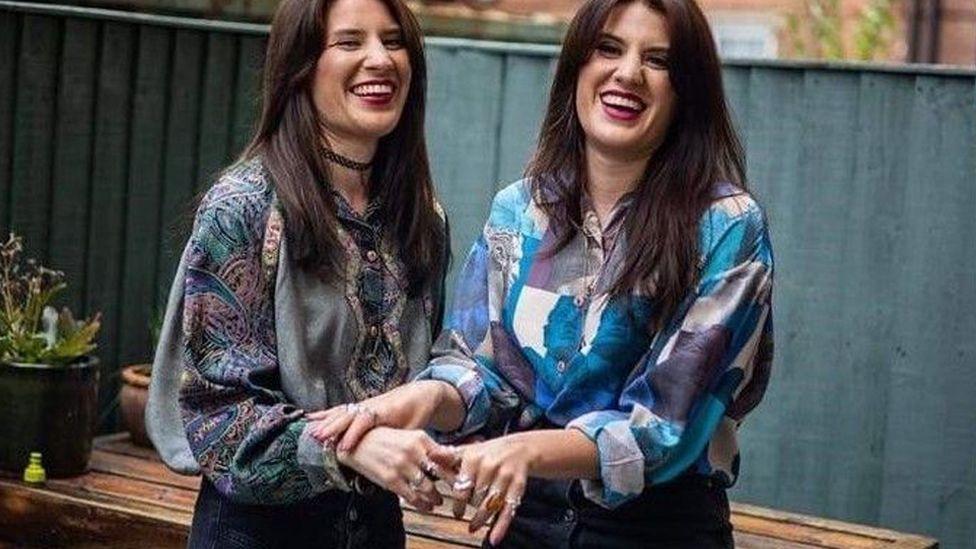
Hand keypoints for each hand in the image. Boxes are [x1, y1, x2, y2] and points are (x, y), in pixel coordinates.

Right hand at [307, 380, 451, 452]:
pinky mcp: (360, 408)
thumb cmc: (418, 412)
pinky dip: (325, 414)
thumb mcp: (415, 427)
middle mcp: (370, 406)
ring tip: (310, 432)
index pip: (366, 421)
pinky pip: (340, 410)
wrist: (419, 394)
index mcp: (384, 411)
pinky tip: (310, 418)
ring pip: (341, 412)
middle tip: (318, 438)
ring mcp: (363, 406)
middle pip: (348, 415)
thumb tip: (400, 456)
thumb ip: (404, 439)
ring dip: (325, 422)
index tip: (343, 447)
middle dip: (332, 427)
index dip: (353, 433)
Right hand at [336, 427, 448, 512]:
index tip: (464, 476)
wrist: (355, 441)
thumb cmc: (384, 438)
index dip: (456, 469)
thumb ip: (426, 447)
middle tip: (458, 492)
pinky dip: (422, 504)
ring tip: (439, 501)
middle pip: (441, 473)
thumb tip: (448, 456)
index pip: (446, 456)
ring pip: (428, 488)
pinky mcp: (391, 480)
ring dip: (436, 498)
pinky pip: (412, 497)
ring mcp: (402, 466)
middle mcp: (413, 451)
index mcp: (420, 438)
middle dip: (452, 486)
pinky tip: (426, 506)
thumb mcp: (408, 436)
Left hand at [428, 436, 533, 545]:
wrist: (521, 448)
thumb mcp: (469, 450)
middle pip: (475, 498)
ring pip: (489, 506)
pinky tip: (494, 539)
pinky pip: (508, 510)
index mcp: (474, 457)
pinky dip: (501, 526)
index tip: (456, 512)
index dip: (457, 503)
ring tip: (473, 527)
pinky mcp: (518, 486)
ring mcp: (505, 477)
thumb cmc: (490, 452)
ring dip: (480, 519)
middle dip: (469, 508)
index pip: (461, 487)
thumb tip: (431, 457)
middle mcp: (489, 466)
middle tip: (462, 514)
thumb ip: (449, 456)